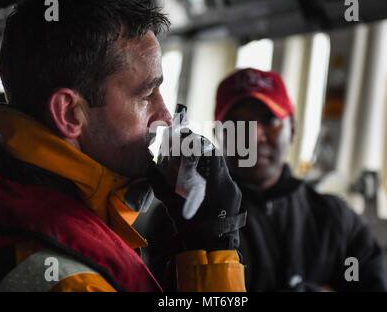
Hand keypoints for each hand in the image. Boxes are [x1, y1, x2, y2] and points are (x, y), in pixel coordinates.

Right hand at [148, 133, 245, 250]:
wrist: (211, 248)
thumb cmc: (191, 228)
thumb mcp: (173, 206)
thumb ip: (161, 186)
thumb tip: (151, 168)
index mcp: (216, 184)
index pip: (211, 153)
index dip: (197, 142)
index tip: (186, 137)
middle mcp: (229, 183)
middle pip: (217, 157)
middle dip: (201, 150)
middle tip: (187, 146)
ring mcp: (234, 190)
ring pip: (221, 168)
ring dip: (207, 162)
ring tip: (193, 162)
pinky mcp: (235, 195)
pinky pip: (224, 179)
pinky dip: (212, 175)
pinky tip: (202, 178)